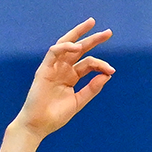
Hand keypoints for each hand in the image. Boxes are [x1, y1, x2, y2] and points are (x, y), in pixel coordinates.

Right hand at [12, 20, 113, 138]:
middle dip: (93, 39)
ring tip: (92, 26)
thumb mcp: (79, 101)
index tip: (112, 70)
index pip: (88, 63)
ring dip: (79, 34)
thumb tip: (107, 75)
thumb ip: (92, 88)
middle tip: (109, 32)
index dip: (101, 64)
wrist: (39, 125)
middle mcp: (63, 69)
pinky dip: (64, 47)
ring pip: (66, 45)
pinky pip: (53, 53)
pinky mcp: (44, 70)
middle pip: (79, 49)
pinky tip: (76, 46)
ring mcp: (53, 68)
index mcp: (71, 76)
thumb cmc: (56, 115)